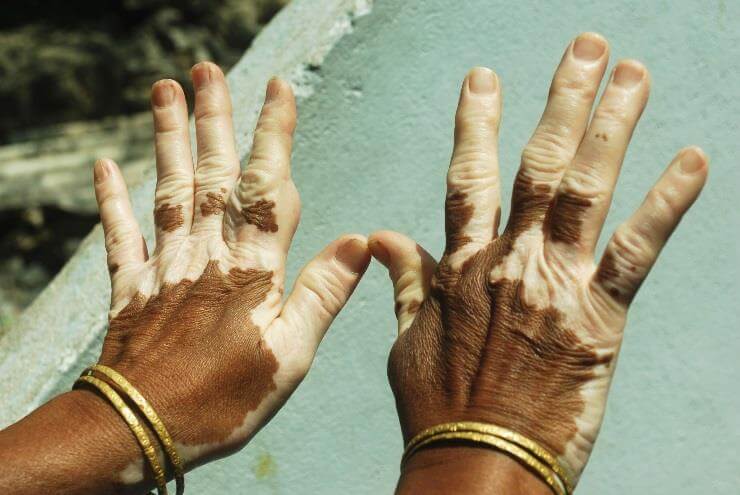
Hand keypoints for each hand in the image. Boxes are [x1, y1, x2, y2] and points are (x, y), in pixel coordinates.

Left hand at [92, 65, 369, 478]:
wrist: (143, 428)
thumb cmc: (225, 398)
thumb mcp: (291, 355)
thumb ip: (322, 294)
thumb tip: (360, 242)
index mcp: (251, 269)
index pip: (266, 187)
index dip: (273, 136)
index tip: (277, 89)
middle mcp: (206, 256)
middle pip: (212, 175)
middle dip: (212, 120)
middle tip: (207, 70)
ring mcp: (164, 267)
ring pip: (168, 191)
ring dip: (167, 139)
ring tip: (164, 91)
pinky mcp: (131, 287)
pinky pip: (120, 236)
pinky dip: (110, 200)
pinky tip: (104, 165)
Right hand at [370, 33, 707, 491]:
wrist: (476, 464)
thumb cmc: (440, 407)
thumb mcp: (406, 341)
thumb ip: (405, 283)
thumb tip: (385, 236)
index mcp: (462, 267)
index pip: (466, 179)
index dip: (476, 123)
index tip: (484, 78)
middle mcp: (509, 263)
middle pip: (538, 166)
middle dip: (563, 101)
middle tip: (586, 48)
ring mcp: (555, 286)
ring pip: (586, 190)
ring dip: (612, 126)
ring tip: (633, 73)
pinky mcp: (599, 319)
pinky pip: (637, 251)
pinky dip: (667, 202)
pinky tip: (693, 158)